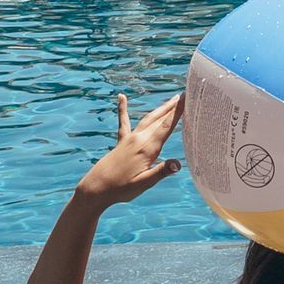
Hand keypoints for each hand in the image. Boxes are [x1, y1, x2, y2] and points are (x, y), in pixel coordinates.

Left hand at [75, 93, 182, 209]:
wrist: (96, 188)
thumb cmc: (121, 188)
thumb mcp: (144, 183)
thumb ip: (161, 171)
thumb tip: (178, 164)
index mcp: (147, 148)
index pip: (166, 126)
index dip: (178, 112)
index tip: (187, 98)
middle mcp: (139, 139)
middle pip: (159, 119)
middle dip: (173, 107)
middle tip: (184, 95)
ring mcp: (129, 139)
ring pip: (148, 119)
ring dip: (160, 109)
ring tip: (172, 99)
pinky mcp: (121, 142)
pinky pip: (124, 122)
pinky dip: (123, 108)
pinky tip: (121, 97)